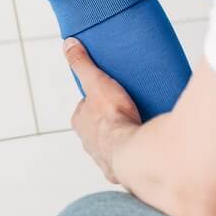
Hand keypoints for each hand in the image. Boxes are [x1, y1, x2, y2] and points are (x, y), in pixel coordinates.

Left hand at [65, 38, 141, 183]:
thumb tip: (68, 44)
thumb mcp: (96, 82)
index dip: (97, 99)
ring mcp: (105, 159)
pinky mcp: (123, 171)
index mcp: (80, 123)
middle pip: (99, 127)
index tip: (112, 93)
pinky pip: (130, 160)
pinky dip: (136, 153)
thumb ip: (82, 64)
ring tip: (141, 126)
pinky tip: (147, 146)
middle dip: (111, 120)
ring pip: (113, 145)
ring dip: (124, 137)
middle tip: (130, 109)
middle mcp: (88, 143)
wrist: (134, 153)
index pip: (86, 108)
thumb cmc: (112, 118)